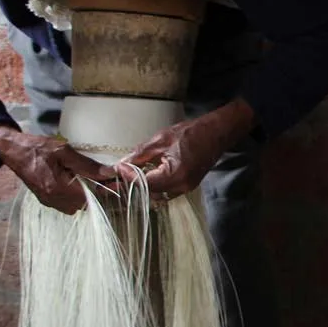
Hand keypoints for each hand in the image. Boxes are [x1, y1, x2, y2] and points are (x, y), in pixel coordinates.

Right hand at [0, 124, 115, 213]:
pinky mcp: (47, 200)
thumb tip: (108, 173)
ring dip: (87, 194)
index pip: (91, 196)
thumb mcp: (64, 151)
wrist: (13, 151)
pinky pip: (68, 203)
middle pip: (86, 203)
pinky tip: (78, 182)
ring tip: (92, 179)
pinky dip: (76, 194)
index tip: (117, 181)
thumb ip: (87, 165)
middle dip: (97, 192)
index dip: (106, 189)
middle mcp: (54, 200)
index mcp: (59, 188)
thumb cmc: (37, 148)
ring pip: (78, 205)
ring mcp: (50, 202)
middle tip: (106, 178)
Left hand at [117, 99, 253, 200]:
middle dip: (130, 186)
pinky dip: (152, 186)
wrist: (216, 133)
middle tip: (111, 182)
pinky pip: (165, 190)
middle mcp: (181, 186)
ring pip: (156, 194)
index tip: (114, 169)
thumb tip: (121, 164)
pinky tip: (141, 178)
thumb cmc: (192, 133)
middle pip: (148, 193)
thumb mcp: (161, 140)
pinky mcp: (186, 185)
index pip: (144, 182)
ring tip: (123, 180)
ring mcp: (185, 188)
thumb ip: (140, 155)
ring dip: (140, 187)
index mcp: (176, 175)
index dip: (127, 177)